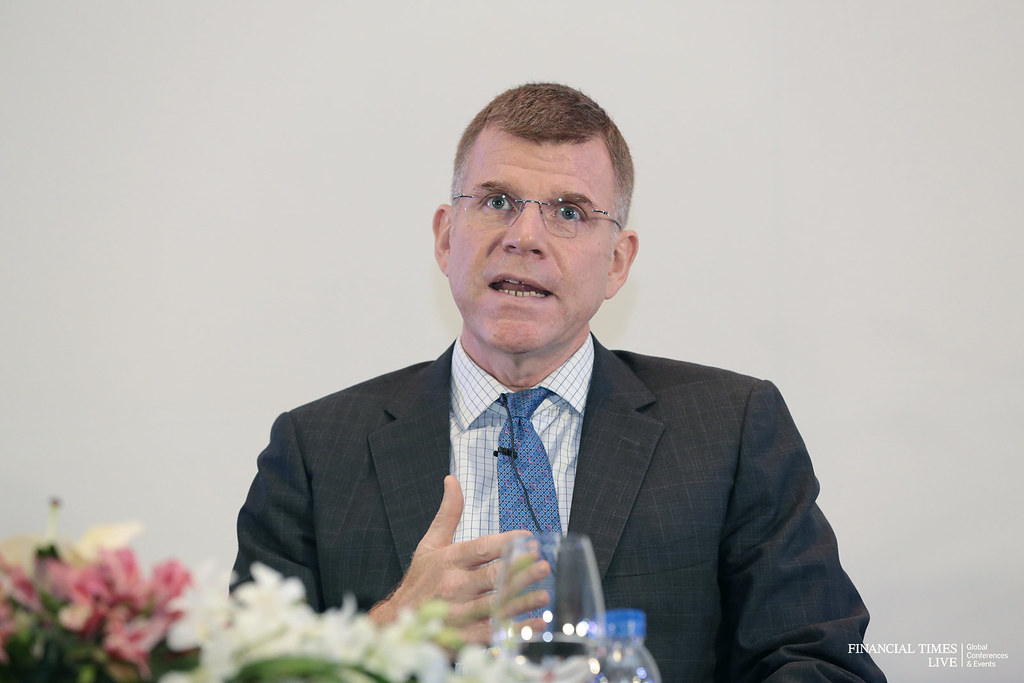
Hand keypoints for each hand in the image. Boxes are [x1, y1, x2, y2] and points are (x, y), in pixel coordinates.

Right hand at [367, 475, 547, 642]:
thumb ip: (448, 514)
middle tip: (542, 564)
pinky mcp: (464, 637)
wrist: (396, 622)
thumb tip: (452, 480)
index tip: (527, 537)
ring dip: (522, 600)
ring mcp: (459, 613)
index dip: (505, 542)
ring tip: (544, 593)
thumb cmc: (419, 580)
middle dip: (519, 570)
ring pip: (496, 606)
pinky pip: (494, 632)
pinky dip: (517, 628)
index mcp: (448, 560)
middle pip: (492, 577)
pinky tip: (537, 622)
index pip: (480, 548)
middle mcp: (454, 585)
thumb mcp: (429, 545)